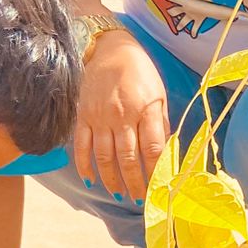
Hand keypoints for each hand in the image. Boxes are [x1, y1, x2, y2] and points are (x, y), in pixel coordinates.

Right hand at [74, 31, 168, 202]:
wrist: (109, 48)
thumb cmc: (140, 72)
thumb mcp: (159, 94)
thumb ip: (160, 123)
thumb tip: (165, 152)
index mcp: (145, 110)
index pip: (152, 150)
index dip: (155, 173)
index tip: (159, 188)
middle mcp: (122, 116)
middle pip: (129, 159)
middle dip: (136, 184)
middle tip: (141, 200)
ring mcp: (100, 117)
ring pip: (105, 157)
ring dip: (113, 180)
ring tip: (121, 194)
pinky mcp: (83, 116)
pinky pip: (82, 146)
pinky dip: (85, 166)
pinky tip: (92, 181)